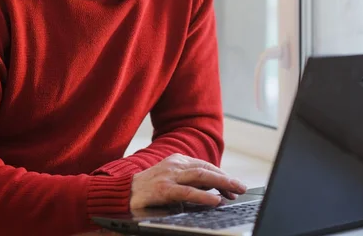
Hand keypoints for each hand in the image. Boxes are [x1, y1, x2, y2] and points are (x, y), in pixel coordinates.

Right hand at [130, 154, 247, 209]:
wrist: (121, 194)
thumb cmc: (147, 191)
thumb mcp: (170, 181)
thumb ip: (188, 183)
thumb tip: (213, 191)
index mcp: (177, 161)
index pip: (205, 166)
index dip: (222, 176)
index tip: (234, 186)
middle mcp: (174, 165)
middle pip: (206, 168)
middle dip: (226, 178)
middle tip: (241, 187)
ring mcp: (168, 176)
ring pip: (201, 176)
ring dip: (221, 183)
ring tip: (234, 191)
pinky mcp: (163, 190)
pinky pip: (187, 192)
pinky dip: (203, 196)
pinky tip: (215, 200)